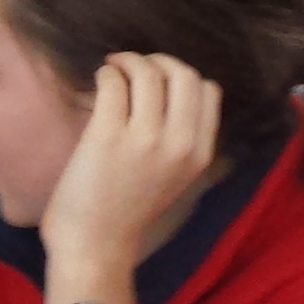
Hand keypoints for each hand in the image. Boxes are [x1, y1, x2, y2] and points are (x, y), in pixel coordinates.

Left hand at [38, 55, 224, 303]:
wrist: (95, 243)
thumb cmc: (128, 208)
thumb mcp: (175, 175)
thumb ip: (181, 138)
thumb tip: (167, 89)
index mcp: (200, 153)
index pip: (208, 90)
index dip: (182, 76)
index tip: (159, 79)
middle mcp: (179, 143)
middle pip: (183, 73)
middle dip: (157, 60)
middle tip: (133, 66)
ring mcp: (145, 138)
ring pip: (148, 71)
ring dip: (127, 61)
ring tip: (112, 70)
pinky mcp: (108, 135)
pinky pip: (113, 82)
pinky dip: (106, 73)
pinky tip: (99, 81)